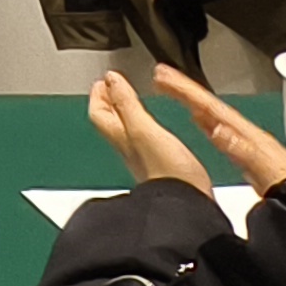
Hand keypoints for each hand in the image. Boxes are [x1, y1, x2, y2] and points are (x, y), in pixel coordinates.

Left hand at [84, 68, 223, 189]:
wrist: (187, 206)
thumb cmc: (167, 171)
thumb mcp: (143, 128)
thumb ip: (126, 104)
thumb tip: (110, 79)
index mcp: (120, 138)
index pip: (98, 113)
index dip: (98, 95)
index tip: (102, 80)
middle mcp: (129, 150)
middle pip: (110, 122)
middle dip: (111, 102)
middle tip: (114, 88)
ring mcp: (145, 160)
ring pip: (127, 132)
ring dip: (128, 114)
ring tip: (132, 102)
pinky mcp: (163, 167)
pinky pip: (145, 142)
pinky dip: (145, 129)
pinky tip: (156, 129)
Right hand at [142, 65, 285, 194]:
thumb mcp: (263, 167)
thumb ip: (240, 148)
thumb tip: (216, 128)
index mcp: (244, 133)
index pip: (210, 106)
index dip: (186, 90)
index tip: (165, 77)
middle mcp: (243, 132)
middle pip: (209, 104)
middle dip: (185, 88)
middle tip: (161, 74)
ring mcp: (243, 140)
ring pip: (211, 113)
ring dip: (191, 100)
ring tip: (172, 89)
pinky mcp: (242, 151)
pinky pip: (217, 127)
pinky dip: (203, 118)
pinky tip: (198, 119)